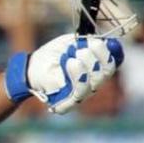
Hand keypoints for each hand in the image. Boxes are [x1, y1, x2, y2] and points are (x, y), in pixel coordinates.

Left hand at [4, 34, 122, 113]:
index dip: (108, 52)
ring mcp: (83, 92)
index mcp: (96, 66)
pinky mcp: (69, 102)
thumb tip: (105, 40)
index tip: (96, 41)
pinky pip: (79, 94)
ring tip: (72, 58)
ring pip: (94, 83)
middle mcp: (93, 81)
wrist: (31, 66)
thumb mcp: (68, 42)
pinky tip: (69, 64)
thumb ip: (85, 41)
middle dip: (95, 57)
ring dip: (85, 67)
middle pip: (106, 72)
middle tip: (81, 49)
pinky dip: (77, 77)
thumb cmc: (52, 54)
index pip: (112, 62)